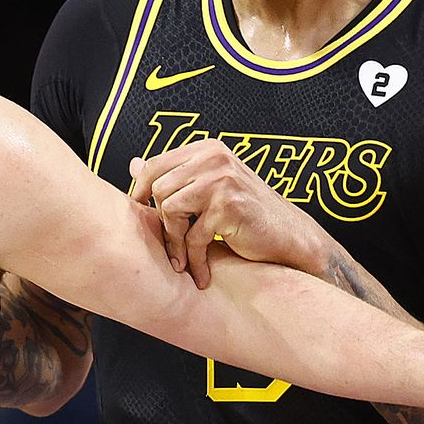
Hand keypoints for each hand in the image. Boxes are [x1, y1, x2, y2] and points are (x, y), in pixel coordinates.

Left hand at [128, 140, 320, 287]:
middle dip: (161, 221)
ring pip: (170, 209)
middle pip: (159, 189)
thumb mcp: (209, 188)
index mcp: (207, 150)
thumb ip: (174, 176)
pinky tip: (201, 273)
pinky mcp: (228, 206)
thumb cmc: (248, 215)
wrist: (290, 237)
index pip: (155, 165)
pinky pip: (193, 236)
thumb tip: (133, 164)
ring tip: (184, 260)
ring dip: (175, 242)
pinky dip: (194, 259)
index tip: (144, 216)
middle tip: (172, 244)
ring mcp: (222, 180)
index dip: (141, 192)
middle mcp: (214, 158)